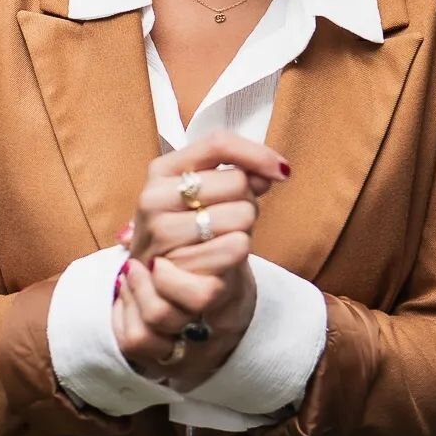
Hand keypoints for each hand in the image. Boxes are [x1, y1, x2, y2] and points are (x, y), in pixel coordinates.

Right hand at [113, 132, 288, 387]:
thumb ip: (240, 175)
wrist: (165, 291)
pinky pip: (231, 254)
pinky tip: (225, 267)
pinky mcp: (169, 276)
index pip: (217, 144)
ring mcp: (157, 238)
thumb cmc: (192, 233)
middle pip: (236, 183)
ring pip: (239, 221)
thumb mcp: (210, 196)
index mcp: (163, 171)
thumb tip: (275, 170)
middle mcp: (153, 200)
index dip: (256, 154)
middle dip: (247, 202)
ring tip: (227, 242)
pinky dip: (237, 262)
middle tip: (235, 220)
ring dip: (245, 234)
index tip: (281, 171)